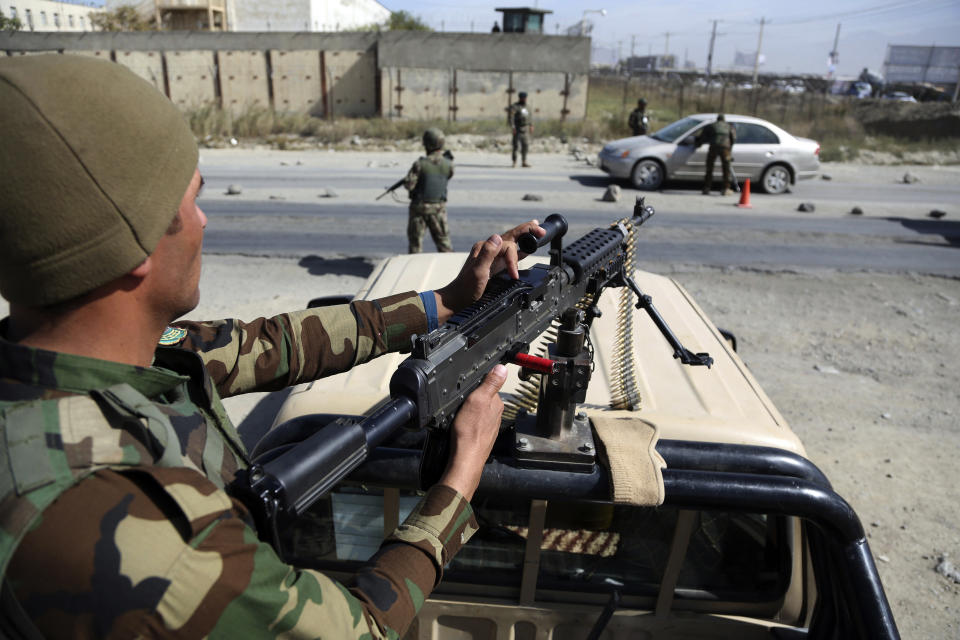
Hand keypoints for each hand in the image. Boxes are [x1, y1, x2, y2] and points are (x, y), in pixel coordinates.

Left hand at [434, 220, 544, 321]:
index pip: (507, 245)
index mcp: (484, 247)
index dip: (513, 259)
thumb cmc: (467, 288)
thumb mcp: (478, 271)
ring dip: (525, 237)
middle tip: (542, 230)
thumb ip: (487, 254)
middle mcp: (488, 248)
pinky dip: (520, 250)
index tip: (514, 275)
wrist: (459, 298)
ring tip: (537, 232)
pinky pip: (510, 253)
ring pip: (512, 242)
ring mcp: (492, 256)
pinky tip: (527, 249)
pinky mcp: (495, 264)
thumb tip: (497, 237)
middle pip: (512, 235)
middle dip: (527, 231)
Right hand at [438, 365, 506, 499]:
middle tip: (461, 402)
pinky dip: (468, 422)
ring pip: (479, 411)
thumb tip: (502, 368)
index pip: (489, 386)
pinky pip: (474, 423)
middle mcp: (496, 414)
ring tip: (460, 414)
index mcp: (497, 403)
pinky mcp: (481, 434)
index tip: (467, 388)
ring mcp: (489, 425)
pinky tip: (461, 425)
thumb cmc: (470, 432)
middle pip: (483, 399)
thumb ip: (490, 383)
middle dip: (473, 398)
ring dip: (470, 410)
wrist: (465, 458)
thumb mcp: (478, 400)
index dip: (476, 385)